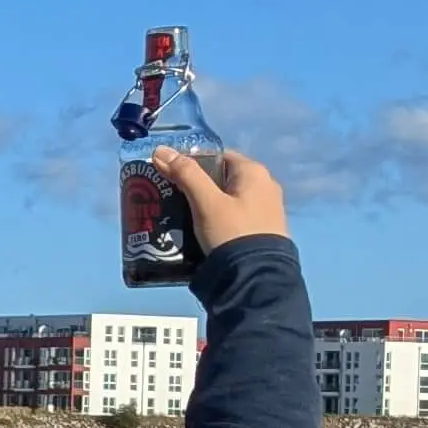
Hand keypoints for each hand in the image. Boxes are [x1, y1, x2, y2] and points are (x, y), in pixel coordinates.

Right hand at [158, 149, 288, 253]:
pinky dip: (219, 218)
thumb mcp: (205, 202)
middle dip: (196, 185)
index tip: (170, 176)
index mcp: (254, 172)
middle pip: (222, 177)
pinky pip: (236, 215)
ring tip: (182, 216)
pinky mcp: (265, 229)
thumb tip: (160, 150)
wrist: (256, 277)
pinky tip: (202, 231)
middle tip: (171, 197)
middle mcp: (266, 185)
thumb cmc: (231, 232)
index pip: (217, 156)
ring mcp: (268, 208)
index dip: (192, 162)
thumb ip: (184, 174)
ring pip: (228, 198)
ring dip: (206, 204)